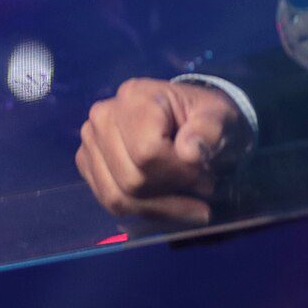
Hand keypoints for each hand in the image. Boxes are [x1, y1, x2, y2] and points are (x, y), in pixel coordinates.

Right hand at [76, 78, 241, 225]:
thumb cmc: (202, 117)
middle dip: (171, 193)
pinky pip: (109, 202)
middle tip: (201, 187)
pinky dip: (142, 211)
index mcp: (135, 96)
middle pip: (131, 179)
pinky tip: (167, 205)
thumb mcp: (219, 116)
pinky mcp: (88, 163)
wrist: (187, 118)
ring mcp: (91, 141)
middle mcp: (104, 116)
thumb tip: (188, 151)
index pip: (147, 152)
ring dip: (159, 208)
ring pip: (117, 197)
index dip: (178, 172)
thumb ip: (210, 130)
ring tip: (188, 201)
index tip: (204, 174)